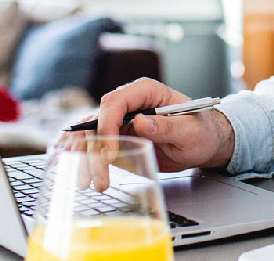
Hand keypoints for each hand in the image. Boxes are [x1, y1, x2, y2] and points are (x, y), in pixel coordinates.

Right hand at [90, 77, 235, 172]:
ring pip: (90, 133)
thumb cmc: (201, 131)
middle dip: (93, 149)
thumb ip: (167, 126)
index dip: (107, 126)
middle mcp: (129, 102)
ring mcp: (120, 119)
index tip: (110, 154)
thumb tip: (139, 121)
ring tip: (85, 182)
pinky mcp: (117, 136)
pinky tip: (69, 165)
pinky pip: (93, 141)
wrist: (203, 143)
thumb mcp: (190, 130)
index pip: (116, 102)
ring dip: (83, 156)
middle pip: (98, 120)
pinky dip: (80, 153)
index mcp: (146, 91)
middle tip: (98, 178)